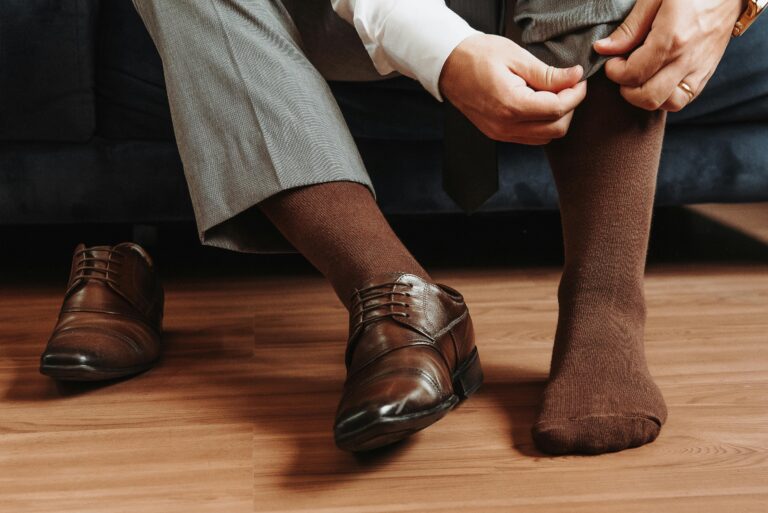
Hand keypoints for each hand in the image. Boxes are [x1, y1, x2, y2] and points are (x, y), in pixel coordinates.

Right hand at [439, 34, 586, 144]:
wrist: (448, 66)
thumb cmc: (477, 56)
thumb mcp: (516, 57)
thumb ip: (548, 73)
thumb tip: (574, 78)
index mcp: (511, 105)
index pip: (557, 109)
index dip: (575, 94)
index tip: (578, 79)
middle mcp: (506, 126)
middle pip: (556, 129)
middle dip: (569, 108)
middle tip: (568, 86)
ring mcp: (500, 133)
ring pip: (545, 138)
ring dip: (556, 118)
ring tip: (552, 94)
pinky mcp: (498, 134)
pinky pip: (530, 138)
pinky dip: (542, 124)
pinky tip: (538, 104)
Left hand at [594, 0, 743, 111]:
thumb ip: (629, 29)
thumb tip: (602, 49)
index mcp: (671, 39)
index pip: (633, 74)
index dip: (614, 72)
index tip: (612, 60)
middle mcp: (687, 59)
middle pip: (648, 97)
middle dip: (627, 89)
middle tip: (623, 72)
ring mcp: (700, 69)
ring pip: (667, 104)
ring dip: (646, 96)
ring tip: (640, 78)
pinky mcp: (707, 73)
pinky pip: (684, 99)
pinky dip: (666, 96)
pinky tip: (657, 80)